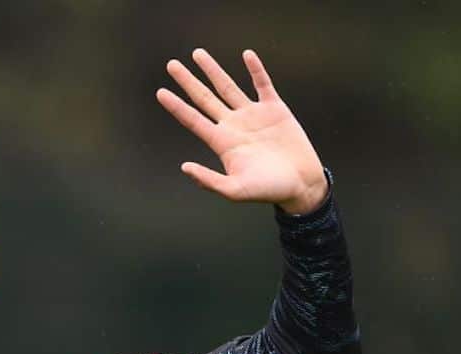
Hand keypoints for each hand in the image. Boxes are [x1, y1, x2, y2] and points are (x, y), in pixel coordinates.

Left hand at [155, 49, 327, 215]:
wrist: (301, 184)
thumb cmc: (268, 191)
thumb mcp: (235, 190)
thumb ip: (209, 180)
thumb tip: (184, 167)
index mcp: (222, 142)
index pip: (193, 119)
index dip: (176, 106)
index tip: (160, 92)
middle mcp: (233, 125)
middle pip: (204, 98)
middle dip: (188, 82)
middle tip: (171, 65)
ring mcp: (253, 115)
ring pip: (228, 86)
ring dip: (213, 70)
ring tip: (197, 54)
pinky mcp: (275, 109)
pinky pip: (262, 84)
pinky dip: (255, 69)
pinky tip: (246, 55)